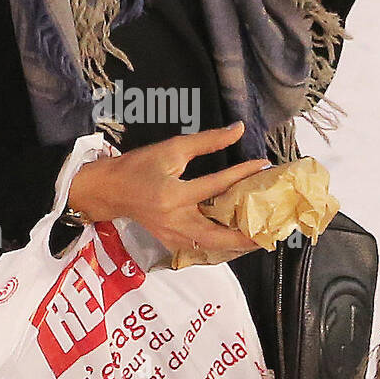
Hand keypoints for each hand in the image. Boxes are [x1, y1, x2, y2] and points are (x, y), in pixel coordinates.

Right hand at [66, 121, 268, 258]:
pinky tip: (234, 239)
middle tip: (269, 228)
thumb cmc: (139, 167)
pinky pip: (201, 248)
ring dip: (236, 243)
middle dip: (246, 235)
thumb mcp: (171, 149)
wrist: (110, 190)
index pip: (217, 185)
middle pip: (219, 236)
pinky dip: (220, 245)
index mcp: (174, 195)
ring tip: (258, 235)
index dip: (243, 174)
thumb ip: (207, 142)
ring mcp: (172, 236)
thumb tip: (237, 130)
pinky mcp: (171, 242)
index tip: (264, 166)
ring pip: (212, 247)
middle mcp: (175, 220)